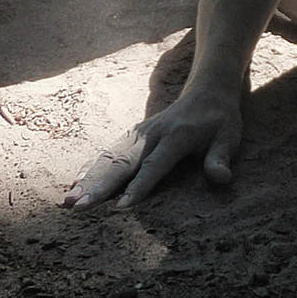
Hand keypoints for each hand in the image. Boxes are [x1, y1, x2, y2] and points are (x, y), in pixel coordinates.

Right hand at [63, 88, 241, 210]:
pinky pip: (108, 152)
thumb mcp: (229, 136)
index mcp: (176, 136)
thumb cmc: (219, 120)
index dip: (139, 186)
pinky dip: (90, 167)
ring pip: (109, 157)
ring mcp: (138, 133)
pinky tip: (74, 184)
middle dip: (99, 186)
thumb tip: (222, 178)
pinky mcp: (131, 135)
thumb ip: (221, 157)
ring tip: (67, 201)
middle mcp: (152, 133)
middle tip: (79, 207)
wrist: (207, 90)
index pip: (155, 164)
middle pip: (123, 162)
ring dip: (87, 179)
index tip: (122, 207)